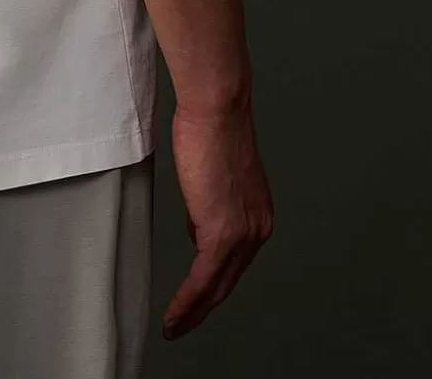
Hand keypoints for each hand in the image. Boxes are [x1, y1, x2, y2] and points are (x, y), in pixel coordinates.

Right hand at [162, 98, 273, 339]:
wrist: (217, 107)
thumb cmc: (211, 126)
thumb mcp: (213, 173)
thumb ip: (209, 204)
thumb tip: (198, 226)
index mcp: (258, 214)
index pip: (235, 262)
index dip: (214, 285)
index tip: (195, 298)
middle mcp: (257, 228)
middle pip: (228, 283)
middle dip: (204, 309)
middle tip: (183, 325)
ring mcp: (242, 233)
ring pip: (216, 288)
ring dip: (193, 312)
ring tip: (174, 326)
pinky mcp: (222, 233)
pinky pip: (202, 280)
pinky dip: (186, 302)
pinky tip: (174, 314)